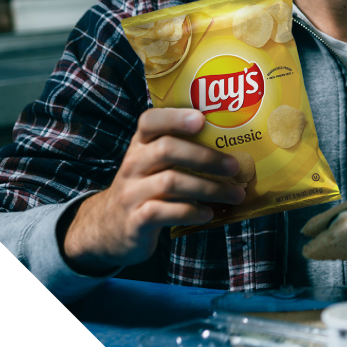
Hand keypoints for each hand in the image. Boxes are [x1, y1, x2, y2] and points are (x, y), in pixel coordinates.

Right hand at [61, 107, 244, 275]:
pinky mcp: (134, 221)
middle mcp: (132, 164)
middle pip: (167, 149)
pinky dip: (191, 212)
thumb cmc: (147, 188)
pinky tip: (209, 213)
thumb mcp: (155, 165)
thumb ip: (183, 151)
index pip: (150, 121)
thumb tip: (237, 146)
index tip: (202, 119)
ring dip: (209, 188)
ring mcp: (131, 193)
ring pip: (170, 182)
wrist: (109, 229)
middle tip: (235, 166)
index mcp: (140, 145)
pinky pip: (164, 212)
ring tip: (235, 194)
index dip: (175, 117)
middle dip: (206, 157)